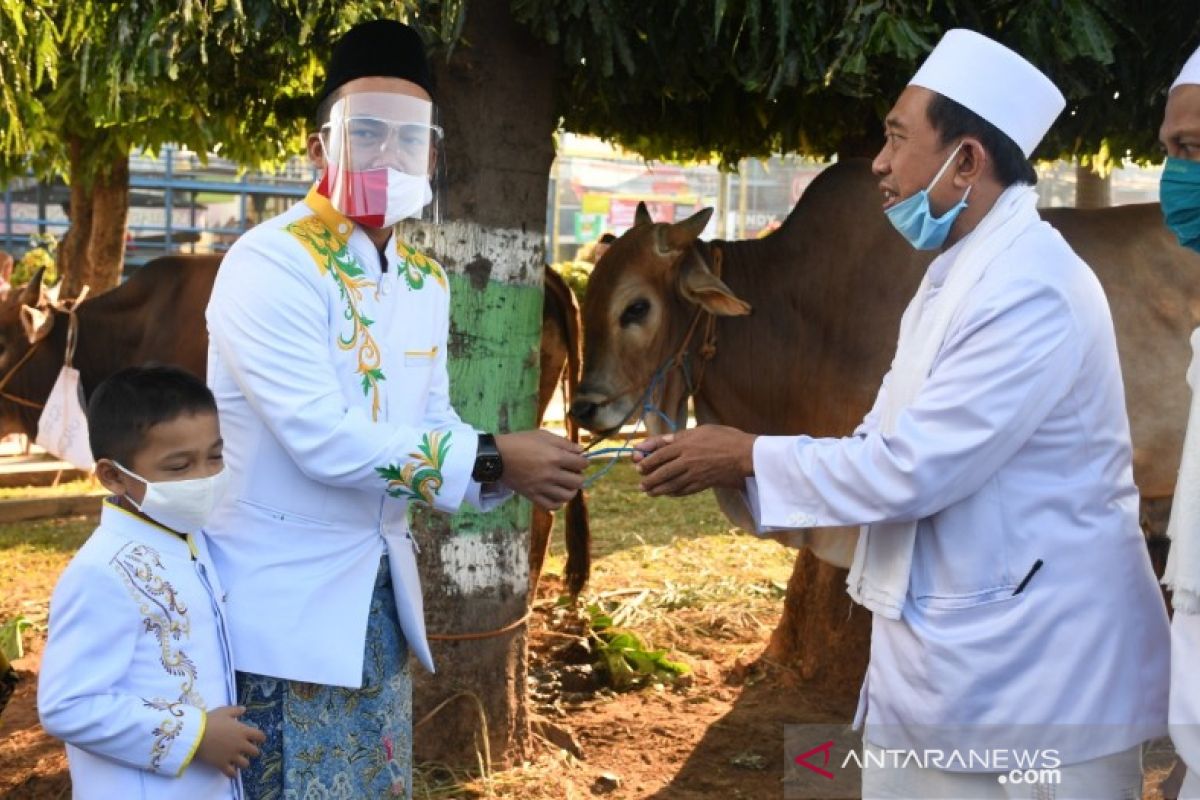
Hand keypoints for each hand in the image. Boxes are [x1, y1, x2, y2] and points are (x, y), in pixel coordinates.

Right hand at [195, 705, 265, 777]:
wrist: (195, 735)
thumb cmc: (210, 721)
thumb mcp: (224, 711)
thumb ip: (235, 710)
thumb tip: (244, 709)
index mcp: (243, 731)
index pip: (260, 736)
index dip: (260, 738)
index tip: (258, 738)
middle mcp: (241, 745)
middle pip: (255, 752)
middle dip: (253, 751)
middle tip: (247, 750)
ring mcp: (232, 756)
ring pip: (245, 764)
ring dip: (243, 762)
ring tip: (239, 760)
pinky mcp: (222, 764)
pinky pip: (231, 774)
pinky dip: (233, 774)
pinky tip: (232, 772)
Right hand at [496, 430, 586, 509]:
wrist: (497, 457)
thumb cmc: (520, 442)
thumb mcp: (543, 436)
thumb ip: (564, 443)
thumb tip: (581, 451)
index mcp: (555, 457)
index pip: (582, 464)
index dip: (583, 461)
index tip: (579, 460)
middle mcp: (551, 474)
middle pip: (578, 481)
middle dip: (579, 475)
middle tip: (572, 472)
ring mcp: (541, 487)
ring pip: (567, 496)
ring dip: (571, 490)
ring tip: (566, 484)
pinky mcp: (532, 496)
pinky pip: (552, 506)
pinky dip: (558, 502)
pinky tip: (556, 494)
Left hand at [634, 425, 756, 496]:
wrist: (746, 455)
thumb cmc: (725, 438)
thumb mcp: (701, 430)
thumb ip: (679, 436)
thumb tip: (662, 441)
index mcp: (685, 444)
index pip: (659, 454)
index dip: (647, 461)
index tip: (638, 466)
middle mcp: (687, 460)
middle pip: (662, 472)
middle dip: (649, 479)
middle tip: (641, 484)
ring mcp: (695, 474)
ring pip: (671, 484)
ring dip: (658, 489)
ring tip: (648, 492)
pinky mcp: (703, 484)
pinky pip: (684, 490)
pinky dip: (674, 493)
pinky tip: (668, 493)